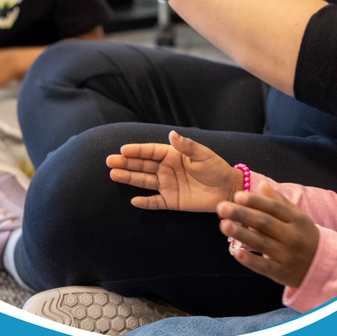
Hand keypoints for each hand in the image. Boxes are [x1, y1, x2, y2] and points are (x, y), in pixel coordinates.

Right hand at [107, 131, 241, 211]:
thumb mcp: (203, 155)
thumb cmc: (216, 168)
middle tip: (109, 161)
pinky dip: (145, 202)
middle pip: (142, 165)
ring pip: (144, 181)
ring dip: (129, 178)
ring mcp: (167, 185)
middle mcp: (166, 169)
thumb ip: (187, 146)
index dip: (137, 150)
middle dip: (126, 163)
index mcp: (173, 155)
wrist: (227, 190)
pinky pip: (155, 201)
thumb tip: (172, 134)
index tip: (123, 150)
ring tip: (113, 174)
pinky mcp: (171, 201)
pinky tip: (134, 200)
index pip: (150, 151)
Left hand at [217, 184, 319, 287]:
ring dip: (242, 234)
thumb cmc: (304, 235)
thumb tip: (261, 184)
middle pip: (265, 223)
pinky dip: (251, 261)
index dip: (255, 201)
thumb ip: (278, 201)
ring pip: (262, 243)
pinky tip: (236, 253)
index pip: (273, 208)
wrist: (322, 265)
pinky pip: (264, 267)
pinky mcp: (280, 272)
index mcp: (296, 219)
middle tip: (222, 207)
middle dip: (242, 214)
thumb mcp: (297, 216)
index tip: (237, 195)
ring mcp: (286, 255)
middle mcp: (292, 236)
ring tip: (224, 225)